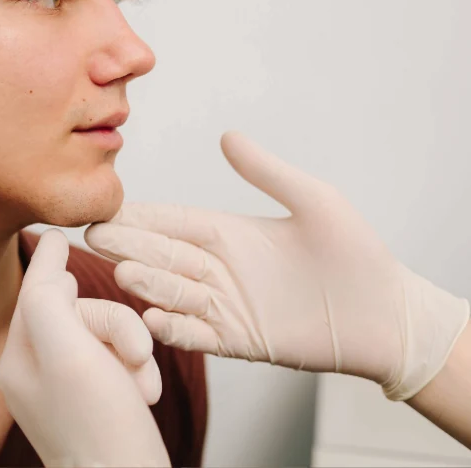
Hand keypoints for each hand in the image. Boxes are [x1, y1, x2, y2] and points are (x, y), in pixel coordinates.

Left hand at [0, 229, 169, 466]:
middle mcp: (35, 373)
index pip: (37, 293)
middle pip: (76, 312)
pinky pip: (116, 362)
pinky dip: (136, 371)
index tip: (60, 231)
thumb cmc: (101, 427)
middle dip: (113, 324)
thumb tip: (49, 249)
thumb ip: (50, 297)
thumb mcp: (69, 351)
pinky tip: (145, 392)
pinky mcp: (93, 402)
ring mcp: (64, 389)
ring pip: (102, 335)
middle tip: (135, 352)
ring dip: (130, 349)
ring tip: (144, 381)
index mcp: (18, 359)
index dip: (53, 263)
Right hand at [84, 131, 469, 401]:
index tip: (103, 208)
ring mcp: (225, 305)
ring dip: (147, 285)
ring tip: (122, 275)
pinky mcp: (237, 340)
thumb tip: (227, 135)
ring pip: (172, 292)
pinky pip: (195, 333)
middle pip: (162, 254)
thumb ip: (267, 172)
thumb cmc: (356, 253)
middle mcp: (219, 267)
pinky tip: (153, 319)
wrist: (385, 316)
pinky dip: (173, 327)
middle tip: (90, 236)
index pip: (172, 221)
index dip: (138, 216)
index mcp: (229, 232)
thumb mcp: (314, 202)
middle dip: (127, 246)